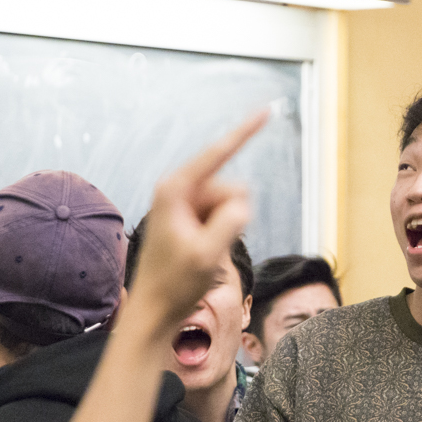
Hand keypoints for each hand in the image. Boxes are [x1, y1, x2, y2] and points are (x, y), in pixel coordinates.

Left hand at [127, 111, 266, 334]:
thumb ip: (230, 222)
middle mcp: (177, 189)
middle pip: (230, 187)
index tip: (266, 110)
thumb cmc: (174, 284)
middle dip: (233, 214)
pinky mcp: (188, 217)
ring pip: (230, 204)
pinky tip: (203, 252)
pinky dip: (222, 234)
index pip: (218, 152)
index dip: (245, 132)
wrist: (154, 311)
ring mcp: (183, 203)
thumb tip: (242, 203)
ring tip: (202, 253)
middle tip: (210, 246)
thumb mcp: (207, 255)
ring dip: (227, 228)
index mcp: (176, 190)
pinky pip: (222, 216)